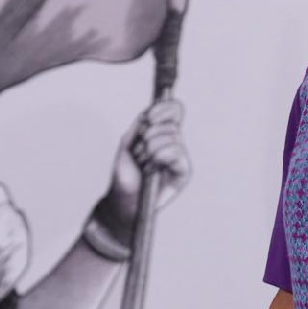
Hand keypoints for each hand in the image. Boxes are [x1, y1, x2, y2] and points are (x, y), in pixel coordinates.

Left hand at [98, 98, 191, 233]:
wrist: (124, 200)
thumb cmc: (125, 175)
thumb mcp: (127, 144)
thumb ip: (139, 125)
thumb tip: (150, 113)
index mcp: (161, 132)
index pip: (174, 110)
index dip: (164, 109)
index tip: (148, 118)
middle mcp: (173, 143)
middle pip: (171, 124)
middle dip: (150, 135)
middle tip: (139, 152)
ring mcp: (179, 157)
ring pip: (173, 137)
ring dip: (152, 148)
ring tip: (144, 163)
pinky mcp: (183, 171)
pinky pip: (177, 153)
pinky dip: (162, 156)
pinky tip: (153, 168)